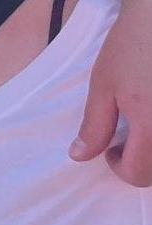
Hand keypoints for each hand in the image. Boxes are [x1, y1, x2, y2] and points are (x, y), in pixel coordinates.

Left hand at [73, 0, 151, 184]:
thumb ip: (95, 125)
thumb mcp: (104, 85)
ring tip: (143, 126)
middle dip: (140, 163)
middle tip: (126, 138)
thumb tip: (80, 157)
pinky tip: (151, 112)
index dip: (118, 166)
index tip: (110, 149)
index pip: (138, 174)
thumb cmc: (130, 49)